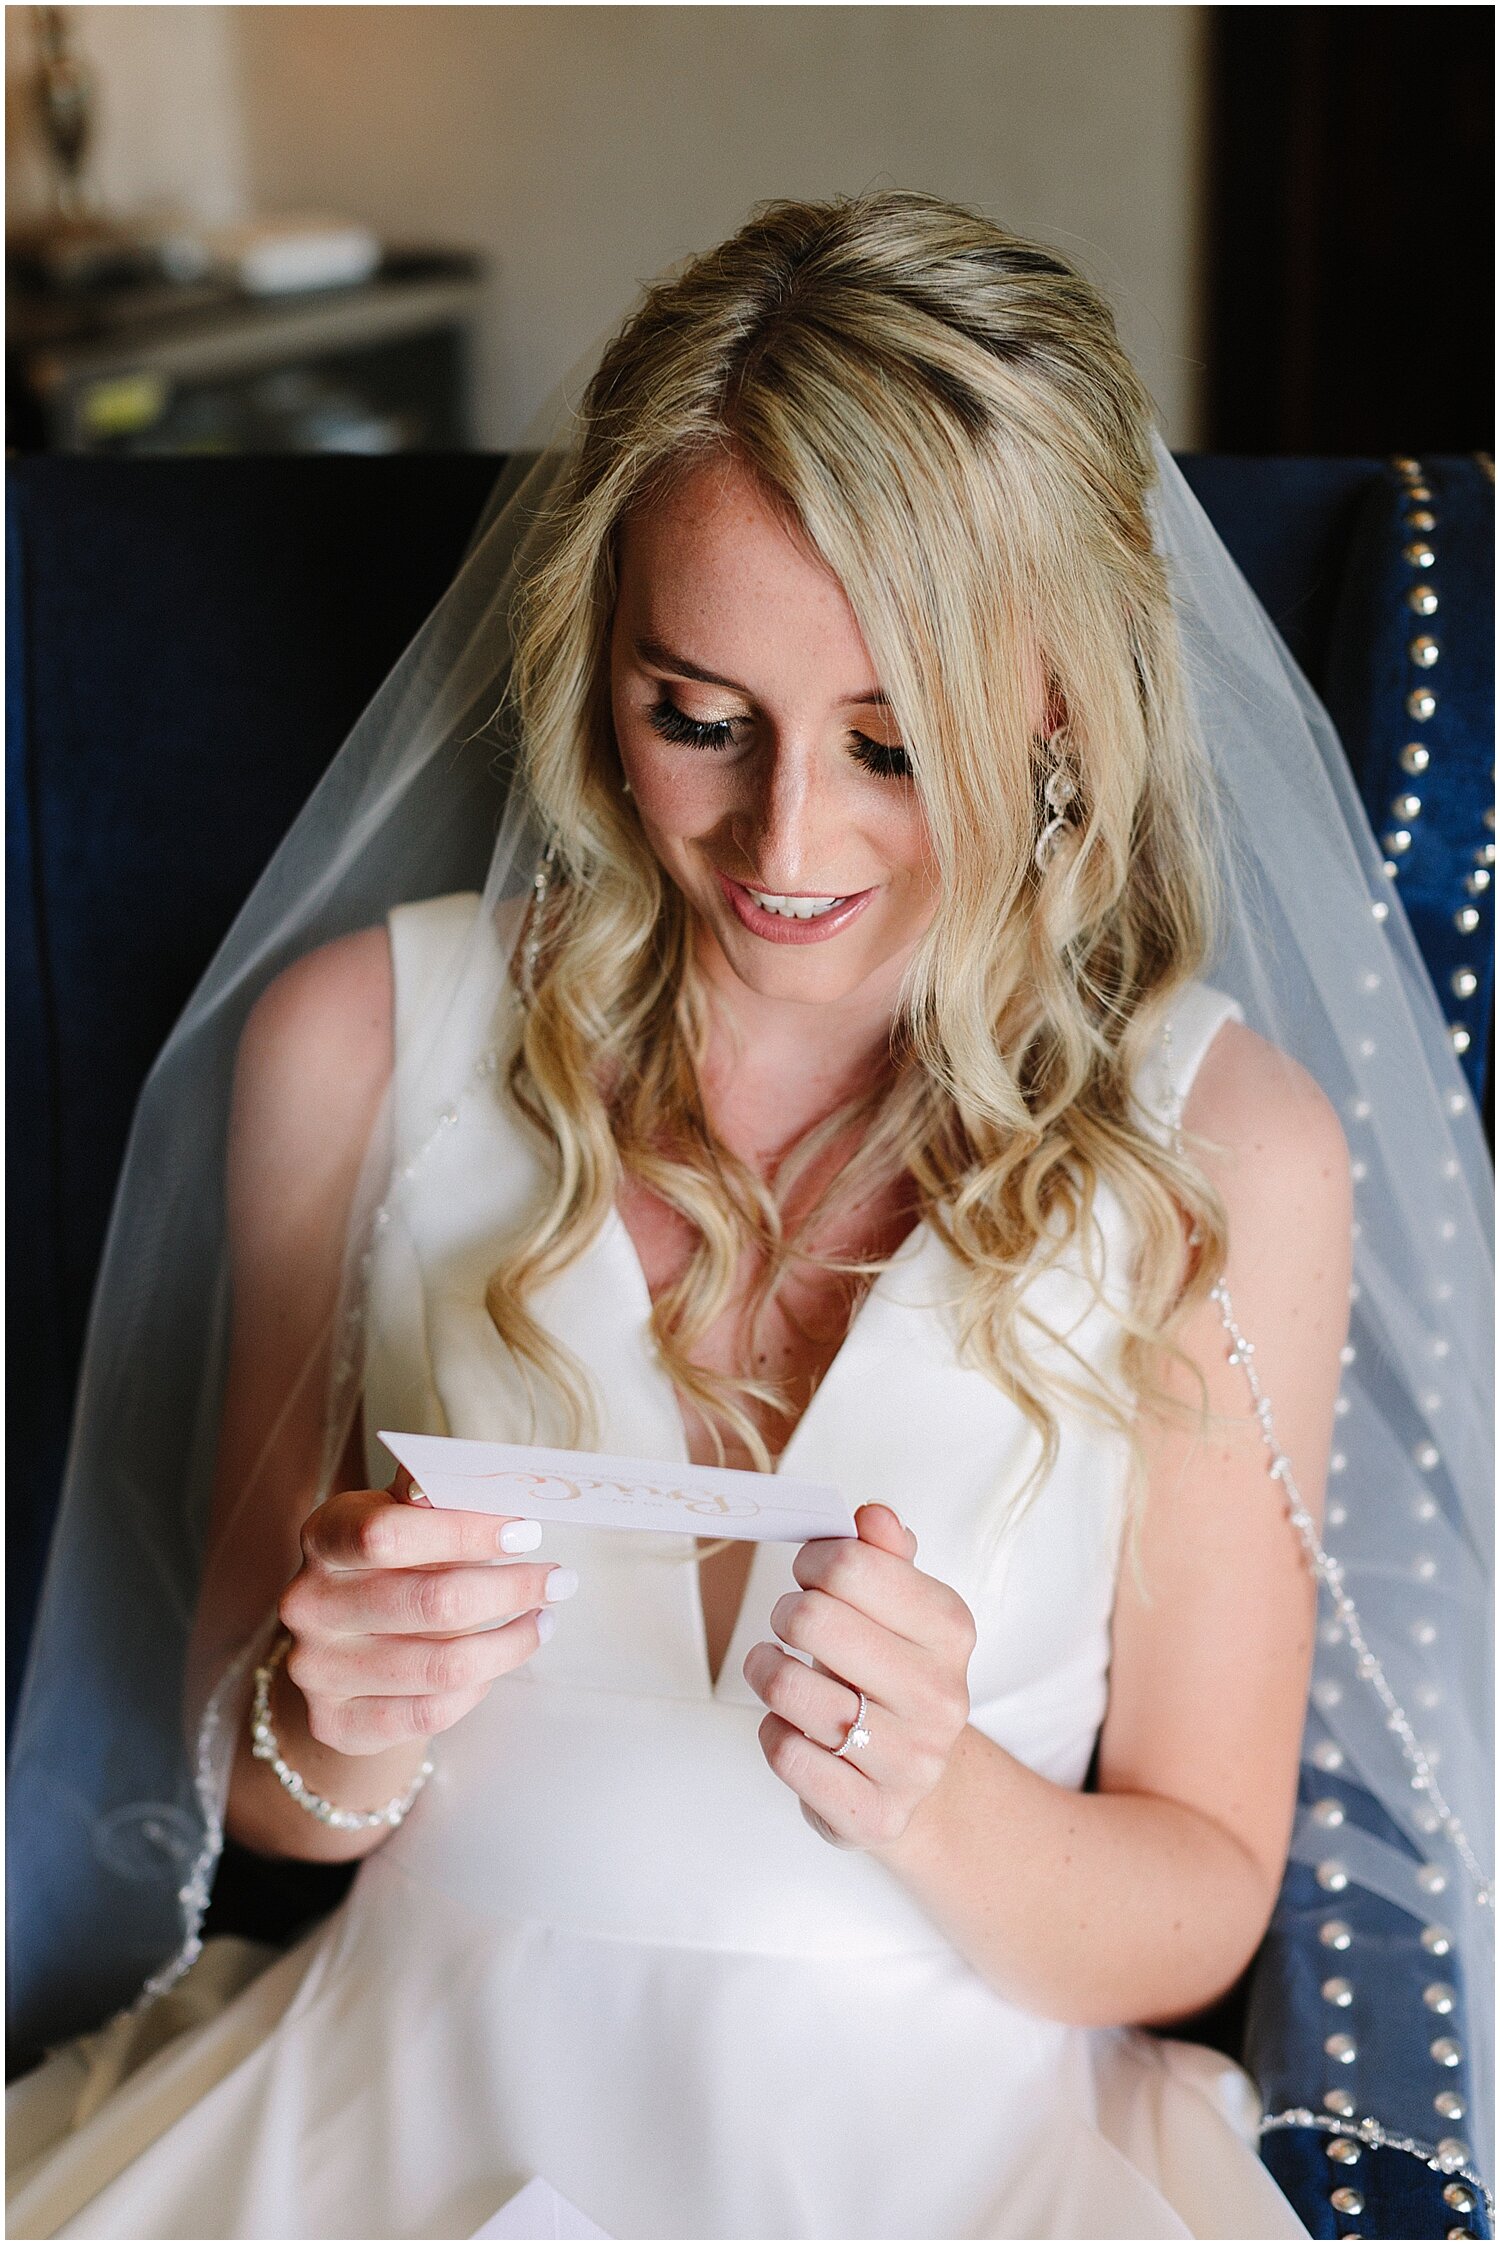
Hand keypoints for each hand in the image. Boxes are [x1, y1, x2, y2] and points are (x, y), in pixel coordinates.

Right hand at [276, 1468, 575, 1754]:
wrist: (343, 1646)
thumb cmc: (392, 1564)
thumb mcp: (402, 1515)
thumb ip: (438, 1499)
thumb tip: (497, 1481)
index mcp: (324, 1536)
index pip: (389, 1534)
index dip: (465, 1532)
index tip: (527, 1532)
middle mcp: (309, 1603)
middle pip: (432, 1602)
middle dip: (512, 1589)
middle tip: (560, 1580)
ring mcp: (316, 1669)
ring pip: (442, 1665)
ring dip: (511, 1643)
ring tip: (545, 1620)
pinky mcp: (335, 1722)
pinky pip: (429, 1713)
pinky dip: (477, 1688)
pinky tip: (497, 1663)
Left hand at [742, 1502, 975, 1851]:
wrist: (919, 1780)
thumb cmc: (893, 1677)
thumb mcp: (901, 1609)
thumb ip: (885, 1556)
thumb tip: (873, 1515)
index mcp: (950, 1630)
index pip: (854, 1565)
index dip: (813, 1560)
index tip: (809, 1572)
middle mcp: (939, 1696)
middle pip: (814, 1620)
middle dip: (786, 1612)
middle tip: (790, 1620)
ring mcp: (910, 1761)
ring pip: (791, 1691)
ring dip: (767, 1672)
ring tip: (777, 1669)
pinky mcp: (873, 1814)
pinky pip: (786, 1754)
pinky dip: (774, 1732)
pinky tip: (792, 1726)